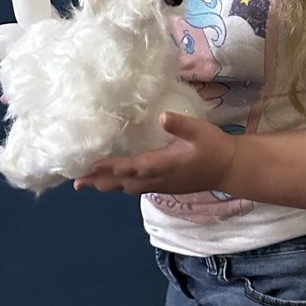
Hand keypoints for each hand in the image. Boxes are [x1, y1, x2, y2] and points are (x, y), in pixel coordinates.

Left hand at [73, 112, 235, 195]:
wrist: (230, 169)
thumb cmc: (214, 147)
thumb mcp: (199, 131)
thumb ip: (180, 124)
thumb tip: (161, 117)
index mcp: (160, 165)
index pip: (127, 167)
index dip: (106, 168)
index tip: (86, 167)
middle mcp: (156, 179)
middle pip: (121, 183)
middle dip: (99, 181)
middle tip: (76, 182)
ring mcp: (160, 185)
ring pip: (128, 188)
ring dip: (108, 185)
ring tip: (90, 182)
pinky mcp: (165, 186)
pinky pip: (137, 188)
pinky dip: (123, 184)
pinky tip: (119, 180)